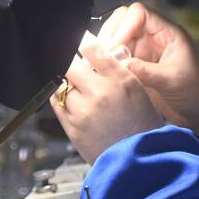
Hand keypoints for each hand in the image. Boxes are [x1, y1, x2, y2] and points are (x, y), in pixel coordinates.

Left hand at [49, 37, 163, 163]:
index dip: (83, 41)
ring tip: (74, 84)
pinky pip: (56, 103)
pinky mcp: (72, 127)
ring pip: (61, 84)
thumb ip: (115, 71)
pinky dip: (59, 97)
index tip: (80, 39)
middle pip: (71, 64)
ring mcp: (83, 111)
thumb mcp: (138, 91)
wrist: (139, 159)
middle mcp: (100, 93)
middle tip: (71, 62)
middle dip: (69, 61)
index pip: (94, 50)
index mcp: (121, 81)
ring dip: (65, 80)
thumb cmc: (141, 126)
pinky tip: (69, 98)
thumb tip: (96, 55)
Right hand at [98, 3, 198, 137]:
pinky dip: (108, 64)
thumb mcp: (173, 82)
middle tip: (103, 56)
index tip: (115, 46)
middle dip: (111, 35)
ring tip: (101, 66)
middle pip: (124, 22)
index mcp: (169, 34)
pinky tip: (105, 74)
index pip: (140, 13)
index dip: (124, 25)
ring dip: (107, 50)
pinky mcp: (139, 69)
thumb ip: (146, 72)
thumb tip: (119, 63)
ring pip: (117, 41)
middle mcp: (155, 40)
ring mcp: (146, 54)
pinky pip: (118, 59)